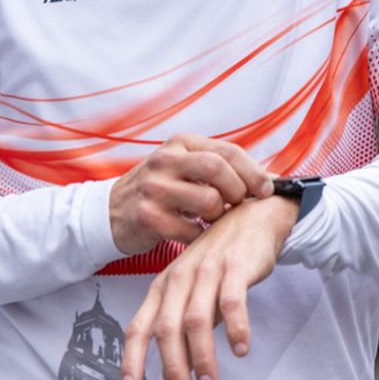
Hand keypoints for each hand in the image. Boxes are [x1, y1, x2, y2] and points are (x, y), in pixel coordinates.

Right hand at [108, 134, 271, 255]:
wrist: (111, 212)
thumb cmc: (158, 189)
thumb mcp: (182, 165)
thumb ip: (218, 166)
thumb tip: (268, 177)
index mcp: (180, 144)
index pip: (227, 151)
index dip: (253, 171)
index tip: (267, 188)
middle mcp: (165, 161)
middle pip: (218, 169)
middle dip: (238, 190)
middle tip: (239, 205)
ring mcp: (155, 189)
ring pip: (208, 201)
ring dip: (218, 216)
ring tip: (211, 219)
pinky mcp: (149, 217)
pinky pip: (191, 230)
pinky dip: (200, 235)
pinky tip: (195, 233)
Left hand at [120, 194, 298, 379]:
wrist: (255, 216)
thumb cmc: (221, 258)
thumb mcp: (194, 289)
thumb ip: (183, 324)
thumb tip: (176, 369)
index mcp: (164, 285)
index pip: (140, 325)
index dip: (133, 357)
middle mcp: (180, 278)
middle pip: (166, 328)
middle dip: (172, 366)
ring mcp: (207, 271)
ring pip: (196, 320)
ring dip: (203, 357)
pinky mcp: (235, 266)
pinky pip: (232, 302)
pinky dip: (236, 329)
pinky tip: (241, 349)